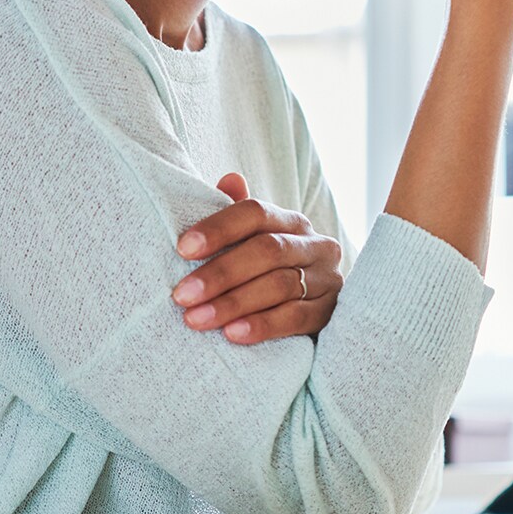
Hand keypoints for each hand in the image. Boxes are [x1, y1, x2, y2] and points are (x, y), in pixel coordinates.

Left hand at [172, 172, 342, 343]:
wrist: (309, 311)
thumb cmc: (268, 274)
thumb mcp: (253, 244)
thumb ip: (238, 218)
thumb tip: (231, 179)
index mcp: (292, 222)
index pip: (255, 213)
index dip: (219, 228)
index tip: (182, 248)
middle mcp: (315, 245)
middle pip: (267, 250)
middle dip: (220, 273)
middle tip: (182, 295)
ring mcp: (327, 279)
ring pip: (279, 285)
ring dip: (233, 303)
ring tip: (196, 319)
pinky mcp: (330, 312)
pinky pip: (296, 318)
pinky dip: (262, 325)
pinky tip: (233, 334)